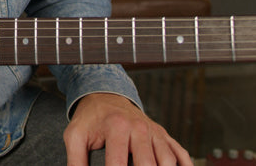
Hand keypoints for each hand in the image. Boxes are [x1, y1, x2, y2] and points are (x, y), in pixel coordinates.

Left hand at [64, 93, 192, 165]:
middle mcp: (140, 128)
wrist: (106, 96)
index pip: (117, 164)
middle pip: (148, 164)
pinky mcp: (163, 135)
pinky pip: (180, 153)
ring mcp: (154, 132)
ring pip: (167, 160)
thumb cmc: (91, 118)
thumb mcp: (75, 135)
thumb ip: (75, 160)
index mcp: (117, 127)